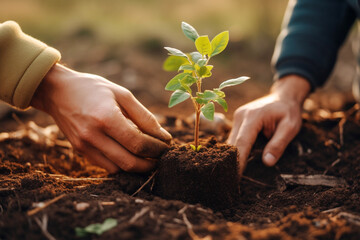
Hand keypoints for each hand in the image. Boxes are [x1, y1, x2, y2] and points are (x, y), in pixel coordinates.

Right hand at [31, 64, 171, 172]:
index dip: (157, 148)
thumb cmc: (94, 89)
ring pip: (119, 169)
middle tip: (162, 156)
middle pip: (130, 162)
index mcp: (106, 118)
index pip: (139, 143)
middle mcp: (94, 135)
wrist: (58, 92)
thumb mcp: (122, 94)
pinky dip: (123, 165)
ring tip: (150, 157)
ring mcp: (85, 146)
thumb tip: (163, 137)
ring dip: (138, 167)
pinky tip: (132, 155)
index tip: (167, 145)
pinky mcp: (81, 151)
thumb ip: (144, 116)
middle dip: (151, 163)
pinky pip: (107, 167)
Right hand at [228, 75, 310, 175]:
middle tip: (232, 181)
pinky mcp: (237, 120)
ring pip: (231, 141)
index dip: (238, 161)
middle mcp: (241, 116)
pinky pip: (234, 138)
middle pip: (233, 143)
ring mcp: (237, 117)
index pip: (242, 142)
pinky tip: (238, 161)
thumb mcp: (290, 127)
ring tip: (234, 174)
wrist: (283, 96)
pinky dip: (236, 149)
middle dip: (232, 161)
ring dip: (233, 156)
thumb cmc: (288, 112)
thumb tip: (267, 163)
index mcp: (253, 117)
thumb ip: (278, 144)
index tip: (236, 177)